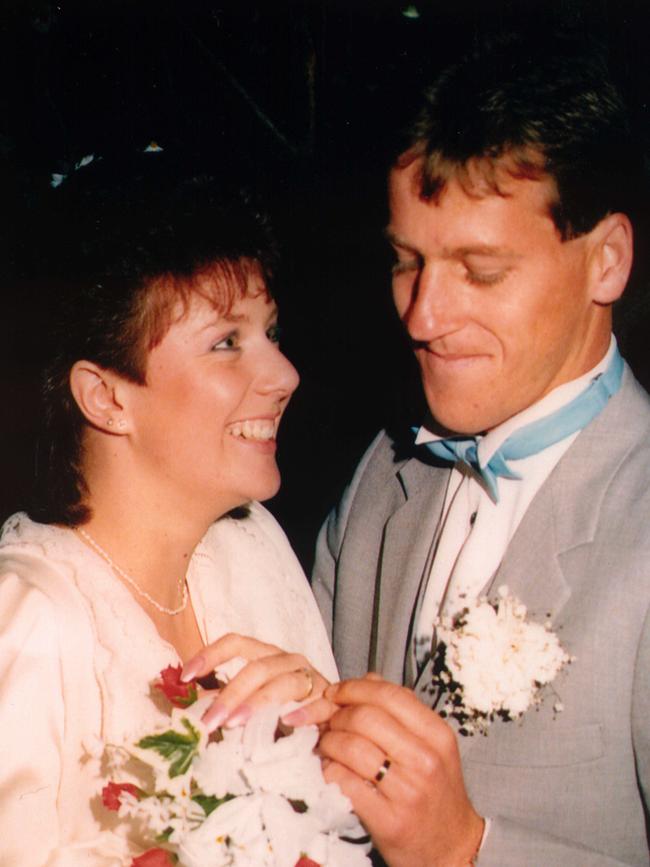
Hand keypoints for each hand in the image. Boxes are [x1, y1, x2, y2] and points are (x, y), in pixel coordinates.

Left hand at [181, 632, 334, 730]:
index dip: (210, 655)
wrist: (336, 720)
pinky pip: (318, 704)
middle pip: (258, 666)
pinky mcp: (331, 702)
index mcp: (267, 656)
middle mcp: (288, 661)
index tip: (185, 676)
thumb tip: (189, 711)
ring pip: (283, 682)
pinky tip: (287, 723)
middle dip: (230, 694)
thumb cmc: (288, 711)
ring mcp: (311, 679)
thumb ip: (227, 704)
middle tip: (208, 722)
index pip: (236, 643)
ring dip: (257, 703)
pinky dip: (303, 713)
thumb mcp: (254, 705)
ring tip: (234, 724)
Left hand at [319, 674, 484, 866]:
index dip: (352, 688)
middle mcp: (425, 759)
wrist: (452, 847)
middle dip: (335, 715)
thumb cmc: (436, 791)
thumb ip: (400, 708)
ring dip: (328, 742)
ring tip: (326, 746)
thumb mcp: (431, 744)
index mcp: (436, 734)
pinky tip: (331, 770)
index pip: (387, 693)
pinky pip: (344, 781)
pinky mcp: (388, 819)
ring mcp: (407, 791)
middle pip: (364, 717)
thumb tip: (364, 679)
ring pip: (350, 747)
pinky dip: (329, 771)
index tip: (334, 692)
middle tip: (327, 722)